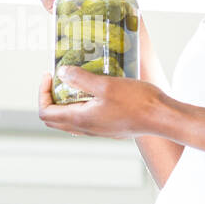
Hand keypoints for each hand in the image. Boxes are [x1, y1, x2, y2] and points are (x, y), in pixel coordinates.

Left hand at [37, 65, 167, 139]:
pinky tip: (94, 90)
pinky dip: (80, 105)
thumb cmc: (137, 101)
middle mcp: (86, 129)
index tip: (50, 75)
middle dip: (50, 98)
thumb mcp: (106, 84)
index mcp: (80, 119)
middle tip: (58, 79)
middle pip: (54, 119)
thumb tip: (61, 73)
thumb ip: (80, 79)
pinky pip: (85, 119)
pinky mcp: (108, 127)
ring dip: (65, 102)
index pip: (45, 112)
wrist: (162, 117)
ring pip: (70, 120)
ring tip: (74, 82)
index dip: (42, 93)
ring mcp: (98, 130)